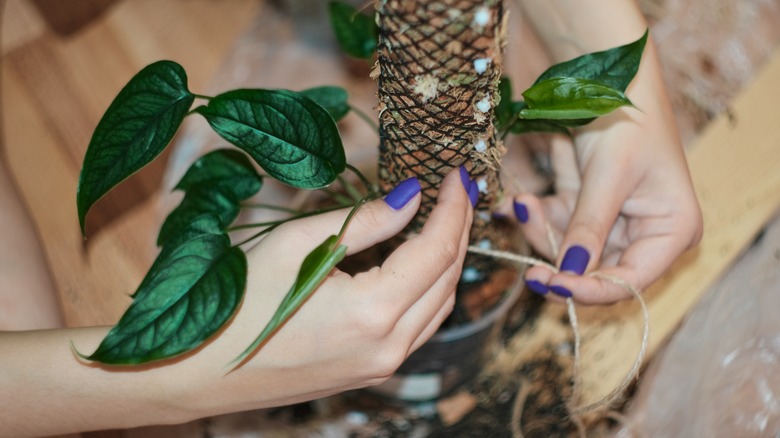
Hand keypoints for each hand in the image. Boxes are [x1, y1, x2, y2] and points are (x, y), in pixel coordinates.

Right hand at [186, 167, 473, 415]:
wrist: (198, 371)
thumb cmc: (237, 302)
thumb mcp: (298, 244)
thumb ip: (365, 221)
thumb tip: (410, 197)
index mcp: (373, 313)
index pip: (436, 250)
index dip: (452, 208)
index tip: (457, 175)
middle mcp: (388, 347)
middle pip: (446, 280)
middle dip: (458, 230)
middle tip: (457, 191)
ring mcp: (381, 367)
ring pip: (439, 307)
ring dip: (447, 262)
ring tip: (445, 220)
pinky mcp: (369, 372)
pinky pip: (419, 328)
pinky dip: (428, 291)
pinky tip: (418, 264)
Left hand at [511, 40, 702, 304]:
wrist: (603, 74)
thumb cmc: (625, 118)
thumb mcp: (609, 176)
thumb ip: (589, 227)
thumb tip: (570, 273)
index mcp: (671, 231)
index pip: (631, 280)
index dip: (591, 290)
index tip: (554, 285)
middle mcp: (645, 232)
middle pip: (596, 269)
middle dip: (559, 258)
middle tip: (529, 269)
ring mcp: (612, 220)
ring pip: (569, 249)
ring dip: (542, 232)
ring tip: (524, 206)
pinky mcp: (584, 206)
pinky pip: (556, 224)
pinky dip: (535, 216)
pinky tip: (518, 203)